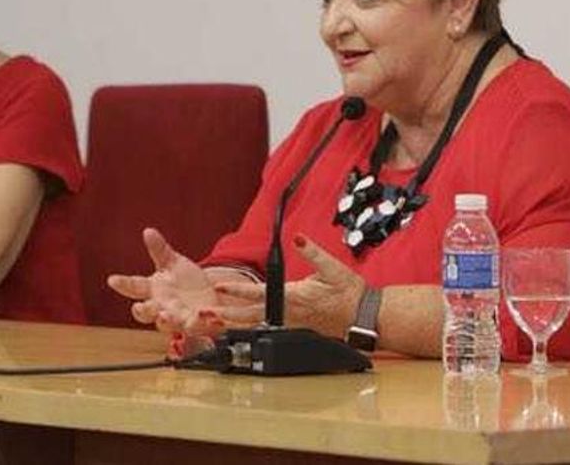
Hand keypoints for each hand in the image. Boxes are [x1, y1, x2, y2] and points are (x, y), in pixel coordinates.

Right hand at [105, 228, 232, 336]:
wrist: (209, 296)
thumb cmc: (184, 280)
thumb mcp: (173, 262)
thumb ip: (160, 249)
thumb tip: (148, 231)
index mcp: (152, 289)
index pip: (134, 287)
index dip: (123, 284)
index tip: (112, 279)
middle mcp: (160, 307)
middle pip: (145, 313)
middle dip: (142, 310)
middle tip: (139, 306)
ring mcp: (176, 318)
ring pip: (166, 324)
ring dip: (165, 321)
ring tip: (165, 315)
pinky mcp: (195, 325)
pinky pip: (194, 326)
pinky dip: (196, 321)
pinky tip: (200, 314)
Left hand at [213, 233, 365, 337]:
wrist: (364, 317)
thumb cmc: (349, 293)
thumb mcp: (332, 267)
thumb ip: (313, 252)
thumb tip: (298, 238)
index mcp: (294, 297)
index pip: (259, 294)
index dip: (237, 291)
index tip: (219, 288)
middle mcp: (289, 314)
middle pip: (251, 316)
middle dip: (227, 316)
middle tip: (205, 316)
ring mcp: (291, 325)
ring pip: (258, 326)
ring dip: (235, 326)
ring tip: (214, 325)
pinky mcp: (295, 330)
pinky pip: (268, 331)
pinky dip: (250, 330)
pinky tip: (238, 330)